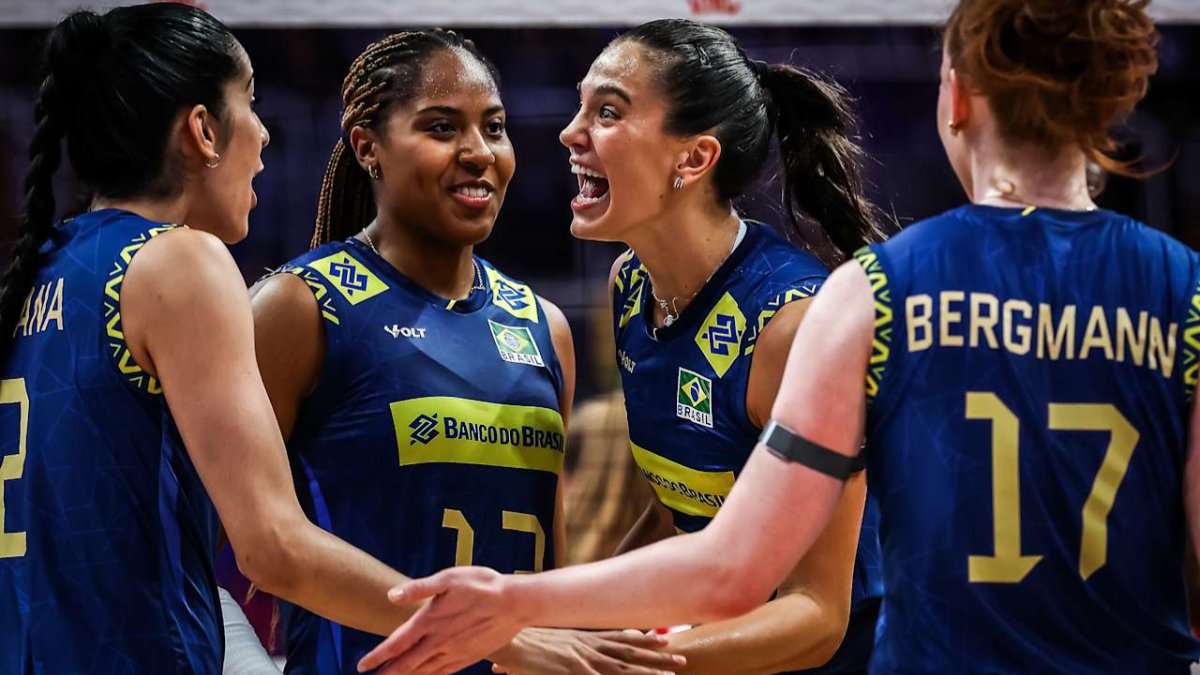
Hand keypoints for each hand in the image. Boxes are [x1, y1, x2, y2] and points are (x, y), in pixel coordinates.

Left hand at [358, 567, 521, 674]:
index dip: (378, 656)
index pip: (397, 643)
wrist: (514, 603)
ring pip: (423, 671)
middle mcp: (439, 641)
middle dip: (388, 673)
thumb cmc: (481, 585)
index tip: (362, 665)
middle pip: (407, 663)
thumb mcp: (448, 578)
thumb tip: (392, 596)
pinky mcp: (468, 657)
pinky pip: (443, 673)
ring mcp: (454, 652)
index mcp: (430, 620)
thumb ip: (419, 588)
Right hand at [490, 628, 684, 674]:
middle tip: (681, 659)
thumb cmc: (528, 641)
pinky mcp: (571, 669)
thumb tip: (581, 649)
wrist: (509, 637)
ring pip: (622, 666)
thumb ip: (573, 645)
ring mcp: (582, 658)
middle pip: (630, 651)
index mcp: (586, 638)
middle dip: (657, 657)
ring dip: (646, 672)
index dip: (645, 639)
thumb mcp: (555, 642)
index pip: (622, 637)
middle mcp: (589, 645)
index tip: (665, 638)